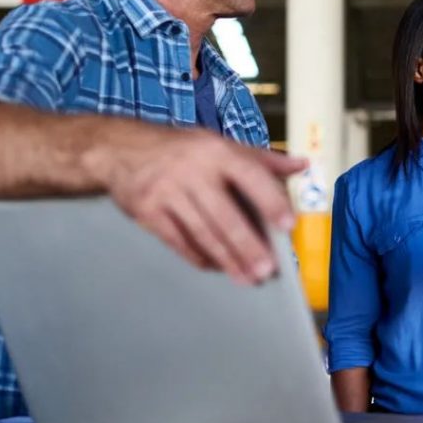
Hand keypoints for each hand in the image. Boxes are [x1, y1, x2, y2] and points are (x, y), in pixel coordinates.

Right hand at [90, 125, 306, 284]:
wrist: (120, 149)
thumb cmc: (181, 148)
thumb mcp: (221, 143)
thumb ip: (263, 158)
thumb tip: (302, 164)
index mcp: (218, 151)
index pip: (251, 176)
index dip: (270, 201)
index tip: (287, 225)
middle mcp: (192, 171)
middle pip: (224, 215)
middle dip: (248, 246)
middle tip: (267, 270)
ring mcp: (167, 191)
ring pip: (202, 232)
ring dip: (227, 259)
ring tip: (247, 278)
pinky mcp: (147, 211)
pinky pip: (177, 240)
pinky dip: (198, 256)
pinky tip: (216, 267)